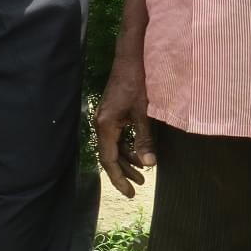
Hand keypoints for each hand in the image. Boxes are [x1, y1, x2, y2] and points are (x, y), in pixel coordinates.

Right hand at [94, 53, 155, 197]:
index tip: (129, 193)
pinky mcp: (113, 113)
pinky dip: (128, 146)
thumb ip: (144, 139)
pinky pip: (118, 136)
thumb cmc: (137, 82)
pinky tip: (140, 151)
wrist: (131, 57)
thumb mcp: (143, 112)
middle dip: (124, 172)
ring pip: (114, 146)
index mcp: (105, 125)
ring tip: (144, 172)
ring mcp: (106, 118)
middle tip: (138, 187)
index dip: (118, 178)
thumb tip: (149, 164)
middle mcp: (102, 123)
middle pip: (109, 155)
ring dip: (128, 159)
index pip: (109, 159)